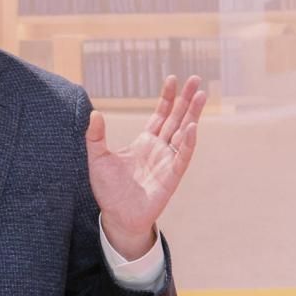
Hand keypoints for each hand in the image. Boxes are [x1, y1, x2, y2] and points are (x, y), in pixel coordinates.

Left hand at [85, 75, 206, 258]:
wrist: (116, 216)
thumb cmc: (108, 190)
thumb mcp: (96, 159)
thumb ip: (95, 136)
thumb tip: (93, 113)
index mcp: (146, 142)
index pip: (160, 115)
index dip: (167, 98)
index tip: (172, 79)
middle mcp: (160, 149)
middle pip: (177, 118)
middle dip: (186, 99)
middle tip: (196, 79)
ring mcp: (168, 162)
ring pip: (184, 133)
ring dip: (193, 115)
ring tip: (202, 95)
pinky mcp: (171, 177)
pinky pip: (182, 157)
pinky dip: (188, 142)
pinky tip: (192, 127)